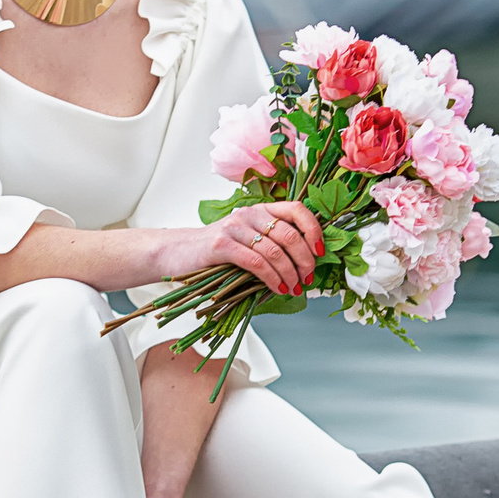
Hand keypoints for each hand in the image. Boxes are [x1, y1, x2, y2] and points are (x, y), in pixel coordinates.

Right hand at [187, 200, 322, 296]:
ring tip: (294, 287)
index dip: (314, 229)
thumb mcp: (248, 240)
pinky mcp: (222, 245)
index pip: (297, 209)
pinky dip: (272, 278)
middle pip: (290, 234)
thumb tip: (305, 263)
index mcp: (260, 210)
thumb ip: (272, 244)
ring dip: (290, 274)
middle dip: (305, 260)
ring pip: (275, 251)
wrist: (178, 252)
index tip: (320, 251)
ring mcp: (235, 227)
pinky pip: (256, 263)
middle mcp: (249, 214)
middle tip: (307, 278)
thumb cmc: (216, 251)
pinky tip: (277, 287)